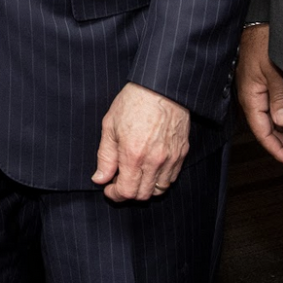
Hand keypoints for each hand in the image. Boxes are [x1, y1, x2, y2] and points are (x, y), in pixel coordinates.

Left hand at [91, 83, 190, 202]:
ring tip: (136, 175)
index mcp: (133, 155)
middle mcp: (154, 161)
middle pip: (142, 195)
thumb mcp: (110, 125)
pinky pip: (172, 178)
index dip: (114, 194)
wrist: (162, 86)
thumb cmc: (133, 102)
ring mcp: (171, 158)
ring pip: (159, 190)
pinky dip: (160, 179)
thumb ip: (105, 156)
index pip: (126, 191)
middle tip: (119, 181)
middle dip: (128, 193)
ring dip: (145, 188)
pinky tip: (151, 167)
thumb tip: (99, 179)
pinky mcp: (182, 153)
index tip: (108, 188)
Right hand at [235, 24, 282, 167]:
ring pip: (268, 117)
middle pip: (265, 128)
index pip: (262, 132)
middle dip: (281, 144)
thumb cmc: (263, 40)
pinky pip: (270, 104)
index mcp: (250, 96)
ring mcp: (255, 87)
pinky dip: (282, 115)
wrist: (259, 18)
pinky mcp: (262, 79)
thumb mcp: (275, 71)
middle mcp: (251, 95)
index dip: (277, 150)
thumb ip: (279, 97)